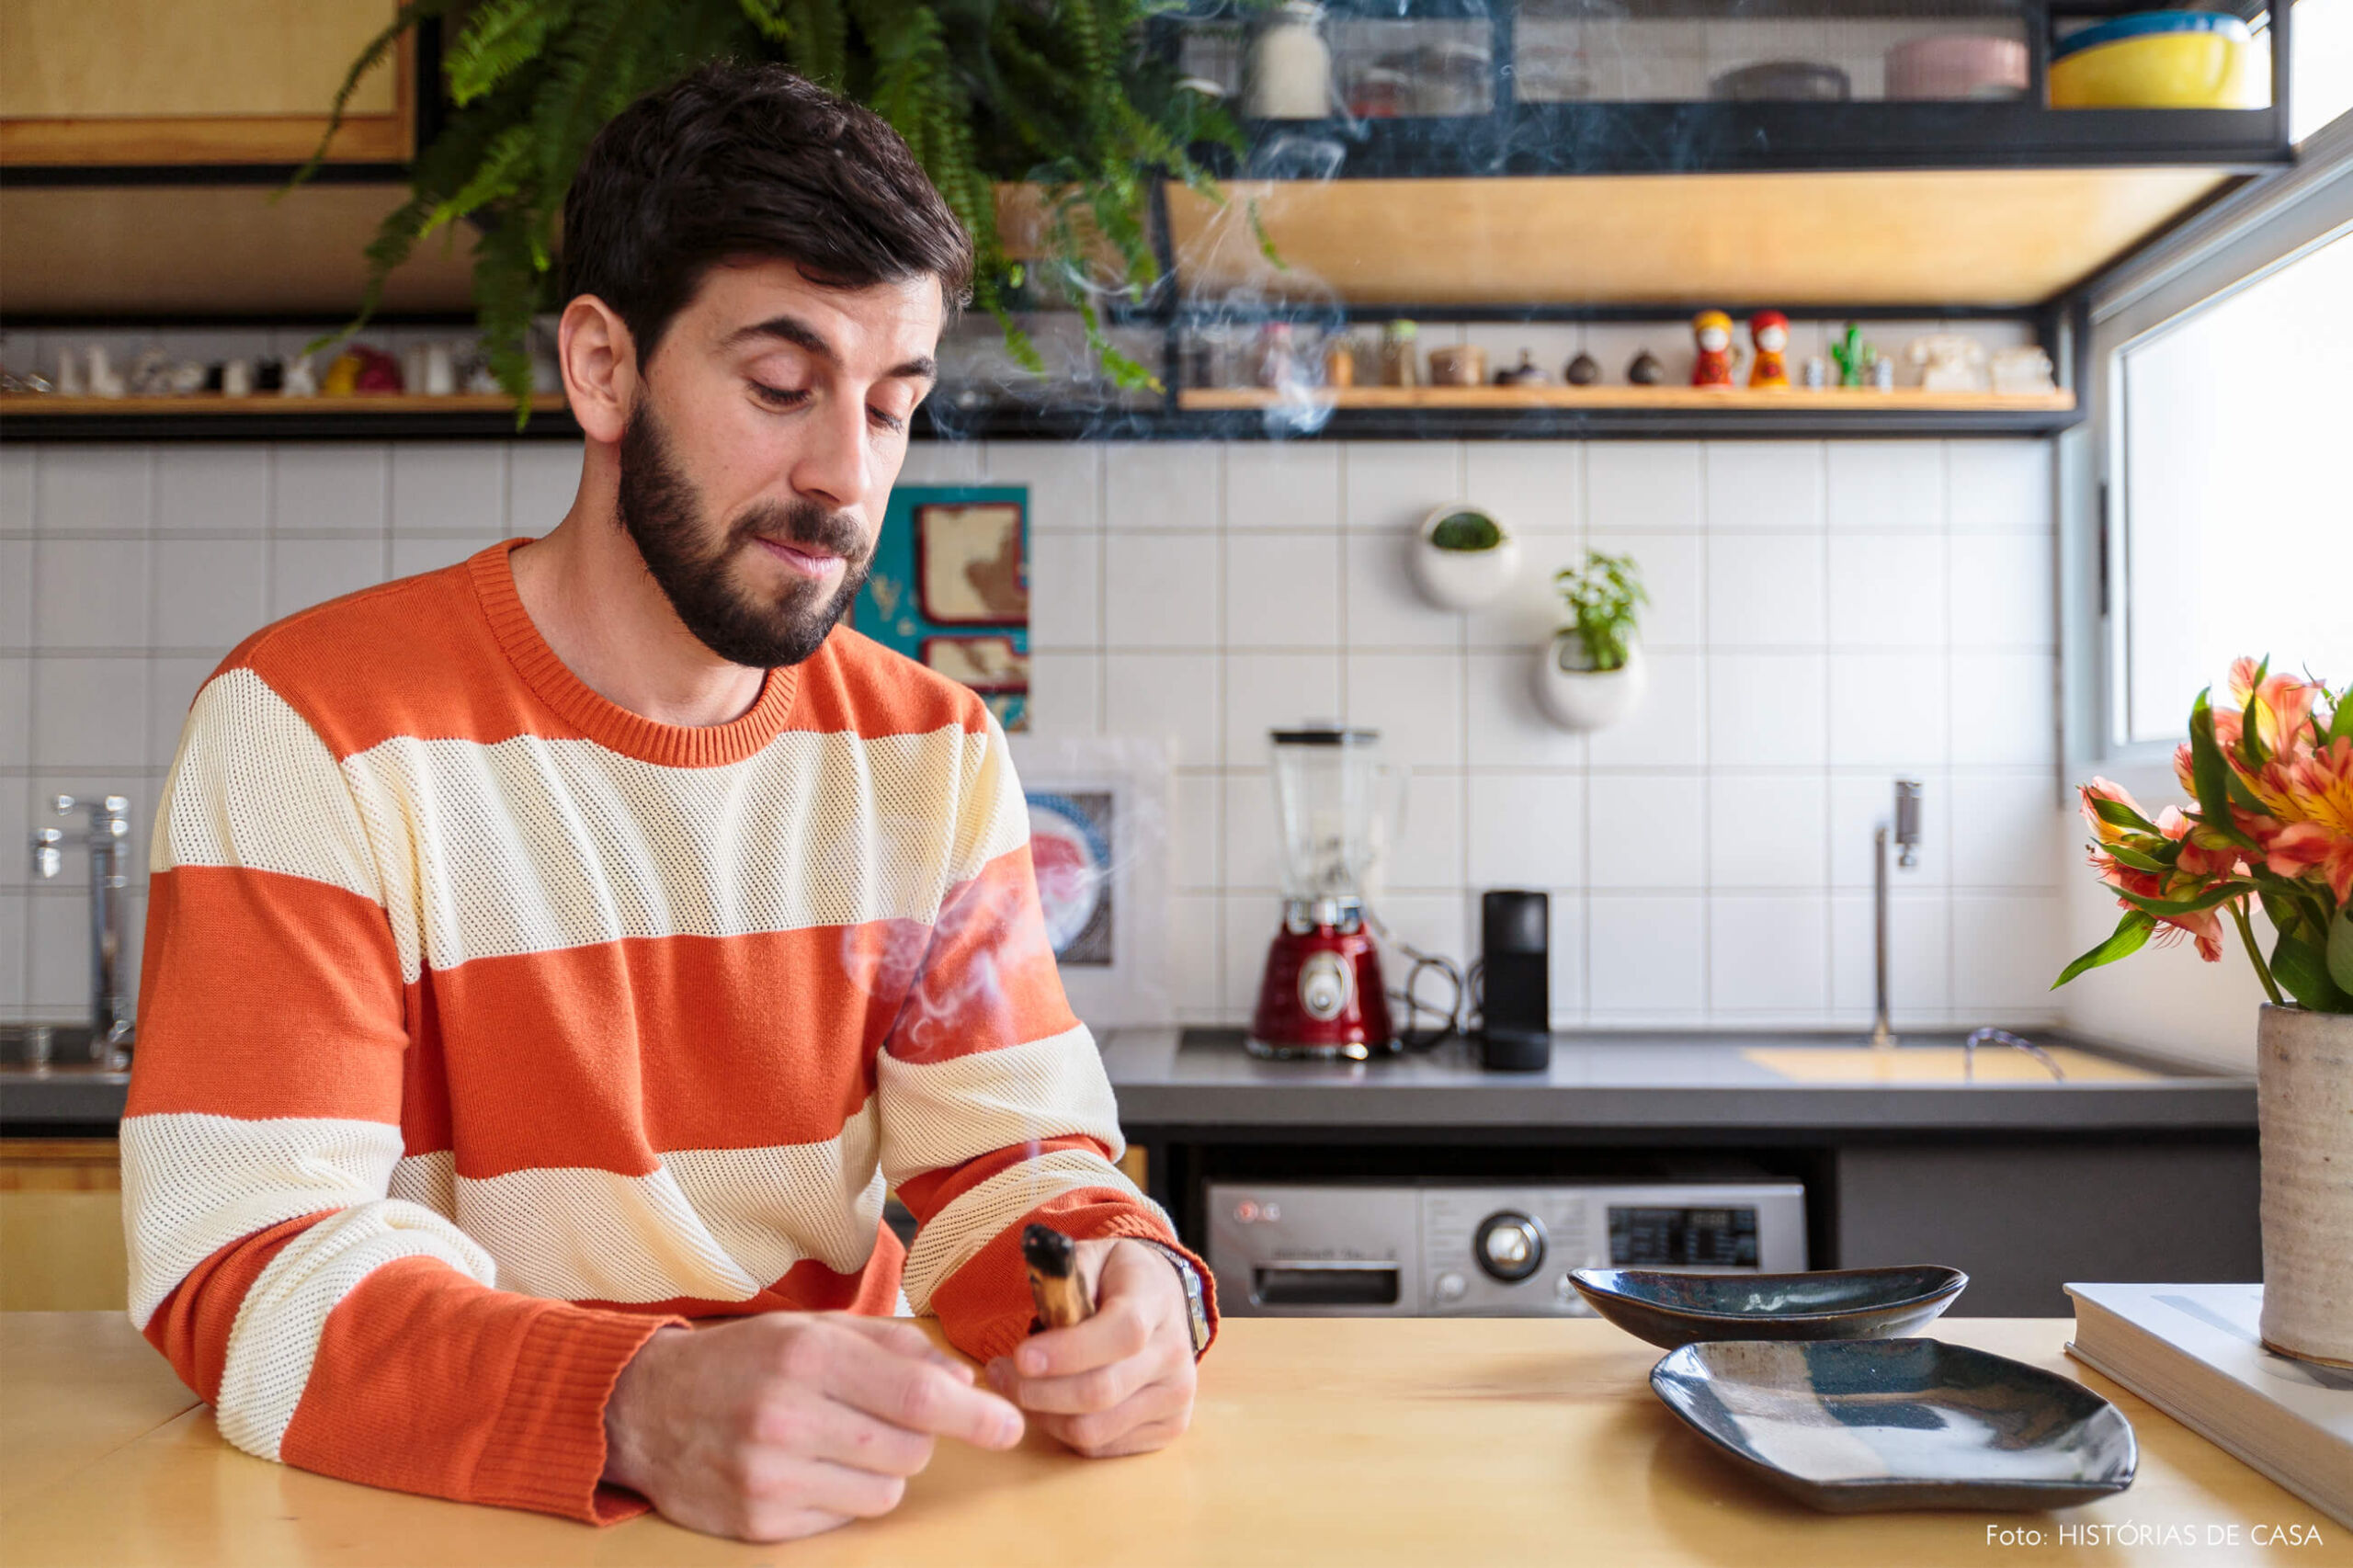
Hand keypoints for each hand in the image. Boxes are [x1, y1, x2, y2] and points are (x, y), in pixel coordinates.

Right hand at [603, 1311, 1023, 1541]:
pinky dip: (842, 1496)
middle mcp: (787, 1414)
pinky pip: (845, 1518)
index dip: (976, 1416)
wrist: (645, 1406)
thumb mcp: (815, 1327)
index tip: (1009, 1426)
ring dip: (882, 1468)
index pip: (919, 1396)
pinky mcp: (758, 1521)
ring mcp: (769, 1474)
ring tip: (836, 1440)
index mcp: (809, 1353)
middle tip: (882, 1417)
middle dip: (919, 1436)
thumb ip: (895, 1346)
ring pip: (886, 1490)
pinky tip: (805, 1468)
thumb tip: (963, 1383)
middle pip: (911, 1448)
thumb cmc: (745, 1360)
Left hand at [985, 1237, 1196, 1458]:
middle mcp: (1175, 1354)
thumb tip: (1040, 1298)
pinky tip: (1047, 1405)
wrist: (1164, 1301)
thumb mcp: (1094, 1256)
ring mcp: (1176, 1396)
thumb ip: (1066, 1274)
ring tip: (1015, 1389)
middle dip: (1037, 1391)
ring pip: (1095, 1428)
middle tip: (998, 1374)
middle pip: (1101, 1390)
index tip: (1020, 1357)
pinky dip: (1062, 1431)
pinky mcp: (1169, 1428)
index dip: (1068, 1351)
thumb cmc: (1118, 1280)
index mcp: (1156, 1301)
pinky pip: (1101, 1447)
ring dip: (1042, 1415)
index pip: (1122, 1333)